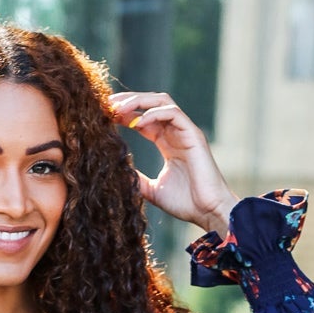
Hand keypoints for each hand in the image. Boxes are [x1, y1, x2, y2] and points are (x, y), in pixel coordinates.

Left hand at [109, 90, 237, 236]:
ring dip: (139, 102)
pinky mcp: (194, 135)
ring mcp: (185, 131)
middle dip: (129, 101)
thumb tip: (116, 174)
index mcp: (167, 143)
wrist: (208, 211)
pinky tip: (138, 122)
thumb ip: (137, 179)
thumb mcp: (153, 190)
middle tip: (107, 104)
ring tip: (119, 109)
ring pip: (162, 102)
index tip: (105, 115)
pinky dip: (155, 114)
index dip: (125, 114)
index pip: (143, 119)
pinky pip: (173, 113)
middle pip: (150, 104)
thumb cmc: (185, 203)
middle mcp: (176, 133)